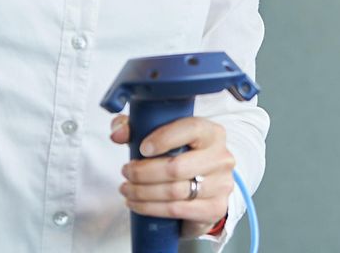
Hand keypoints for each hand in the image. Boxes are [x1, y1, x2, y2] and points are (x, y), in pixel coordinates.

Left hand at [112, 113, 233, 239]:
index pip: (191, 129)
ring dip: (143, 192)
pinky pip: (176, 210)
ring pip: (174, 191)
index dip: (164, 138)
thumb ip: (136, 128)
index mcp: (212, 133)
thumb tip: (117, 133)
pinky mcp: (214, 209)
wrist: (204, 191)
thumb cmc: (181, 158)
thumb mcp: (161, 138)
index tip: (142, 148)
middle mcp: (221, 158)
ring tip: (127, 189)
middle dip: (143, 172)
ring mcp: (221, 185)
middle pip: (177, 167)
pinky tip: (137, 204)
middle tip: (126, 172)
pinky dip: (150, 208)